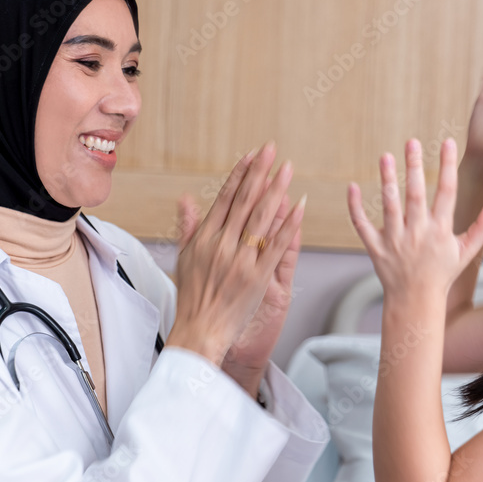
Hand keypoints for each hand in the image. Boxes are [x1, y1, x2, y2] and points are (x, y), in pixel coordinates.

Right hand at [167, 142, 305, 367]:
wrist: (198, 332)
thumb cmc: (192, 298)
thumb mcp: (184, 258)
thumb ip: (188, 226)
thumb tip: (184, 198)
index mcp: (205, 238)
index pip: (225, 198)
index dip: (240, 175)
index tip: (252, 155)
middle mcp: (222, 245)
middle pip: (244, 201)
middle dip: (259, 172)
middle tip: (272, 149)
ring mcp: (241, 261)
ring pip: (261, 218)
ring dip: (276, 191)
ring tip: (287, 169)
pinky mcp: (258, 278)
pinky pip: (276, 246)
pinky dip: (289, 226)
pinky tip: (299, 206)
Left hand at [347, 138, 482, 300]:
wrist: (416, 301)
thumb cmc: (441, 274)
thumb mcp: (466, 253)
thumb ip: (481, 227)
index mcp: (440, 231)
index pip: (446, 192)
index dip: (447, 166)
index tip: (446, 144)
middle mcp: (417, 233)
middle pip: (415, 194)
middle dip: (415, 167)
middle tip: (412, 142)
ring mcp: (395, 240)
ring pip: (389, 206)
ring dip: (387, 180)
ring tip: (385, 156)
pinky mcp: (376, 247)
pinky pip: (362, 225)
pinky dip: (356, 207)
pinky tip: (353, 187)